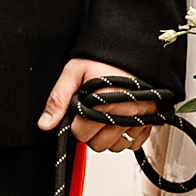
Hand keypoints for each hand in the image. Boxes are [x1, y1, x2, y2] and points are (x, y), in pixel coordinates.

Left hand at [38, 58, 157, 152]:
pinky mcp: (150, 121)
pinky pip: (133, 144)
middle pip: (97, 144)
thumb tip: (45, 124)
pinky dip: (125, 136)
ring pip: (115, 147)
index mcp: (104, 101)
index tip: (80, 110)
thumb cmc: (106, 57)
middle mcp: (125, 112)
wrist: (134, 48)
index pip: (81, 133)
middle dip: (90, 131)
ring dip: (108, 136)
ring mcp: (140, 118)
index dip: (75, 122)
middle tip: (92, 112)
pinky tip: (121, 120)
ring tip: (107, 115)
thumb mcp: (75, 72)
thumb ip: (59, 99)